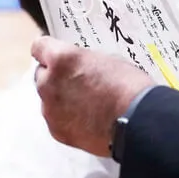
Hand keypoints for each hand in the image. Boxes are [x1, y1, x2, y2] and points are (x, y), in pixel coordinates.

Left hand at [32, 37, 153, 157]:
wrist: (138, 122)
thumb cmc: (128, 88)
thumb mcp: (106, 60)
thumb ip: (82, 61)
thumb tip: (77, 67)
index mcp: (61, 59)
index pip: (39, 47)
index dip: (47, 50)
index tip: (50, 54)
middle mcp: (49, 83)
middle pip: (41, 75)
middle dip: (55, 77)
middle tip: (76, 82)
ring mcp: (50, 109)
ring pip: (48, 99)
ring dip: (60, 99)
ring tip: (86, 104)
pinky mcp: (56, 130)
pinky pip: (56, 119)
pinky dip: (66, 119)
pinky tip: (87, 119)